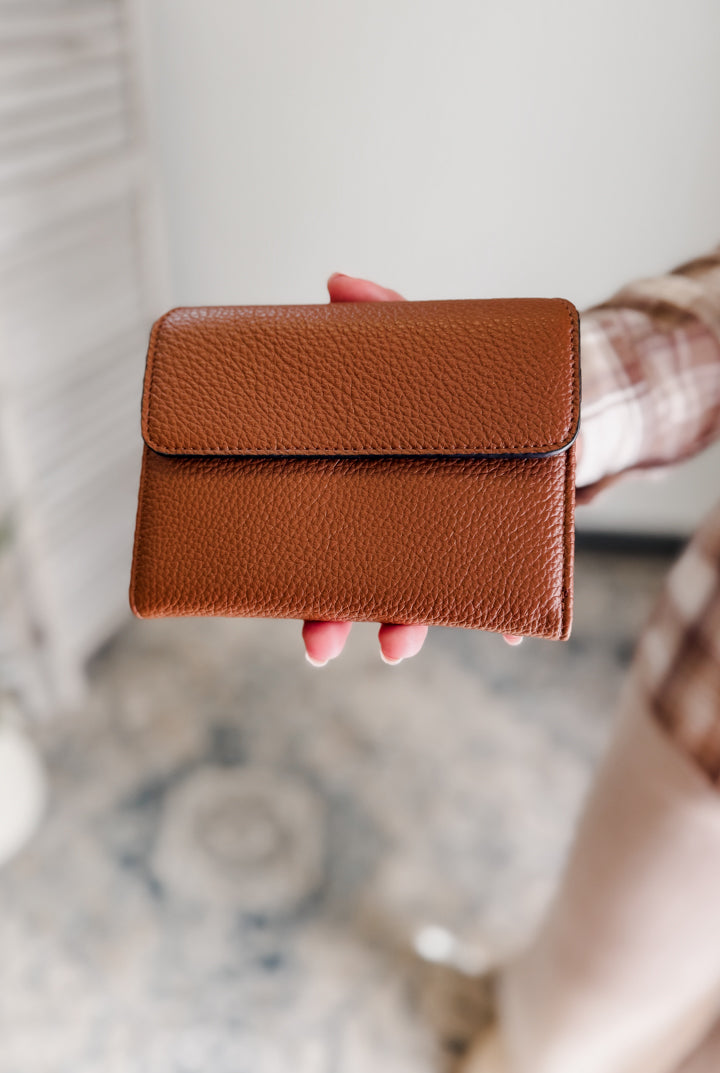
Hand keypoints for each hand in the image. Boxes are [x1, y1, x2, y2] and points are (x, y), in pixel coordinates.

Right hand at [301, 272, 523, 665]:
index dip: (296, 578)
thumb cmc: (469, 384)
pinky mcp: (504, 553)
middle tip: (318, 643)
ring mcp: (449, 548)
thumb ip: (384, 314)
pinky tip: (507, 632)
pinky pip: (501, 597)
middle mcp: (400, 533)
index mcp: (366, 494)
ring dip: (405, 628)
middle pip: (354, 589)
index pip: (320, 543)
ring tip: (395, 643)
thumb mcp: (423, 346)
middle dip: (332, 621)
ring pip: (419, 603)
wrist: (560, 399)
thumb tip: (335, 284)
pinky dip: (503, 617)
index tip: (276, 600)